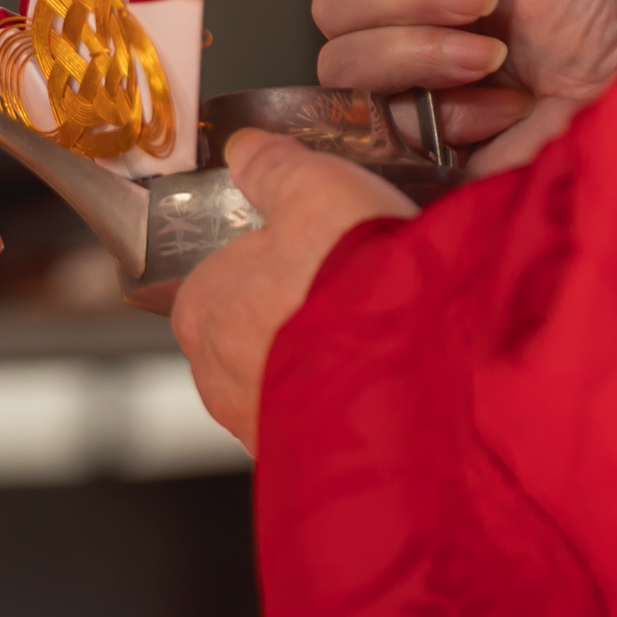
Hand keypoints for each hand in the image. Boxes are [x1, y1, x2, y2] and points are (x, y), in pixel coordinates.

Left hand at [168, 131, 414, 449]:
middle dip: (299, 314)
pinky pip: (327, 419)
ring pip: (291, 379)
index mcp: (200, 308)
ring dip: (330, 361)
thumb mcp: (315, 189)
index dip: (268, 260)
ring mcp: (261, 428)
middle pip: (253, 329)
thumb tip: (249, 152)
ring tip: (383, 336)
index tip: (310, 254)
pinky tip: (393, 379)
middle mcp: (217, 378)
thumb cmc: (352, 290)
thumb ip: (274, 168)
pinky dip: (354, 400)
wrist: (416, 391)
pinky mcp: (310, 465)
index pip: (217, 277)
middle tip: (355, 292)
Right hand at [307, 0, 616, 172]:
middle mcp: (402, 21)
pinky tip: (503, 107)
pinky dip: (450, 112)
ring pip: (344, 65)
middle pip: (330, 6)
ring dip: (424, 53)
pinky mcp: (423, 148)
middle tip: (483, 0)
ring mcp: (408, 87)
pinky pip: (387, 127)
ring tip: (498, 57)